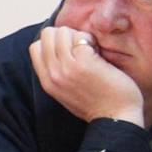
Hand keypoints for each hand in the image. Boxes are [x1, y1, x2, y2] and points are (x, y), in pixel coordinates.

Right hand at [29, 25, 145, 127]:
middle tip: (82, 49)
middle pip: (48, 34)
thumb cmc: (98, 106)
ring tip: (92, 51)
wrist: (116, 120)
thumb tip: (58, 49)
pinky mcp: (84, 62)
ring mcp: (67, 67)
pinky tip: (99, 54)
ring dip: (80, 37)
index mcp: (47, 81)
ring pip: (63, 32)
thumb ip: (57, 74)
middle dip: (66, 36)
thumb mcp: (66, 93)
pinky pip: (81, 37)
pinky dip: (91, 40)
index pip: (36, 47)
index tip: (69, 52)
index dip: (53, 43)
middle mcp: (53, 73)